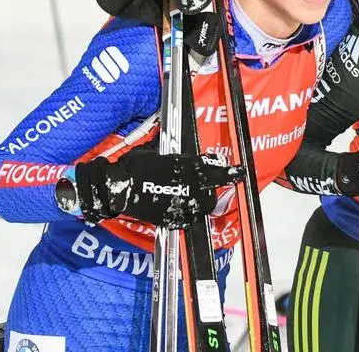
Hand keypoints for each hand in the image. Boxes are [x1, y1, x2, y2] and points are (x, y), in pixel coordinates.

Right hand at [73, 147, 243, 227]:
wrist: (119, 187)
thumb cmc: (135, 165)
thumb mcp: (156, 151)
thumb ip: (170, 151)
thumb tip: (171, 140)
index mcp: (188, 166)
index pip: (215, 168)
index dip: (229, 171)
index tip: (239, 172)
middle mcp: (190, 185)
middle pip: (213, 188)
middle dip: (214, 187)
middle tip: (213, 185)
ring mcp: (183, 202)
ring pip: (205, 205)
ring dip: (204, 201)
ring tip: (198, 197)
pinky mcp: (173, 217)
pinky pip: (190, 218)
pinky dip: (190, 215)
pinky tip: (185, 210)